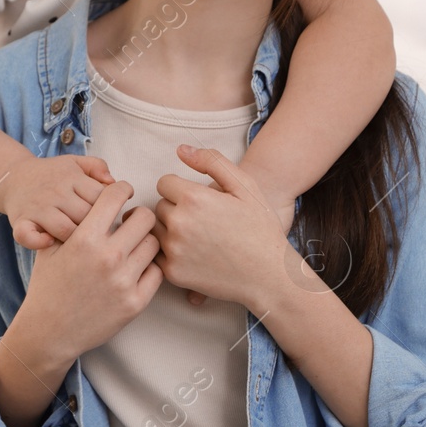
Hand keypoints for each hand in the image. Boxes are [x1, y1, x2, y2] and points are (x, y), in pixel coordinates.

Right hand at [1, 155, 114, 249]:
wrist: (14, 178)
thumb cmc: (52, 175)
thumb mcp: (75, 163)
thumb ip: (98, 167)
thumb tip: (113, 182)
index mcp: (72, 178)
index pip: (101, 197)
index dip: (109, 210)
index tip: (107, 218)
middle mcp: (56, 192)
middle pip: (86, 215)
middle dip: (95, 228)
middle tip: (96, 234)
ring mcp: (38, 208)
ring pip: (66, 230)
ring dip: (75, 239)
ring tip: (78, 242)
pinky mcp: (21, 221)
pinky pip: (30, 237)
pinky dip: (40, 242)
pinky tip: (50, 241)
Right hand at [17, 181, 164, 363]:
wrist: (49, 332)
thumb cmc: (49, 286)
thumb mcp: (50, 248)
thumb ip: (72, 221)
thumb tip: (96, 200)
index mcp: (85, 238)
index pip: (116, 195)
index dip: (121, 189)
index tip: (122, 194)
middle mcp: (107, 257)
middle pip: (145, 217)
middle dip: (138, 216)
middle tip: (131, 224)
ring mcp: (124, 281)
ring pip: (154, 244)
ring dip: (144, 242)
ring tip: (132, 248)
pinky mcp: (135, 303)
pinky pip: (157, 272)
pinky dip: (148, 268)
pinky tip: (135, 269)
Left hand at [152, 145, 291, 310]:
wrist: (269, 276)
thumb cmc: (260, 228)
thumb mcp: (245, 186)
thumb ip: (212, 162)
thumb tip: (181, 150)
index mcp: (194, 198)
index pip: (164, 183)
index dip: (181, 189)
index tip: (199, 201)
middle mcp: (179, 223)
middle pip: (159, 206)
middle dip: (175, 210)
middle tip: (202, 222)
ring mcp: (174, 250)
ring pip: (156, 230)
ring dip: (170, 231)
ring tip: (198, 238)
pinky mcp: (172, 273)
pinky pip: (158, 255)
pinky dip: (171, 253)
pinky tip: (193, 255)